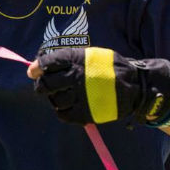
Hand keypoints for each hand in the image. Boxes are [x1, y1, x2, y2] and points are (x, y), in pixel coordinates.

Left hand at [29, 47, 169, 124]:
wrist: (135, 85)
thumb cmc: (109, 68)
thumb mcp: (90, 55)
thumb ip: (67, 59)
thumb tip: (40, 65)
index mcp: (75, 60)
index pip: (46, 63)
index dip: (37, 68)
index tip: (33, 72)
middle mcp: (75, 77)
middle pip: (45, 84)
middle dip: (42, 86)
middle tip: (46, 87)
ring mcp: (80, 96)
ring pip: (54, 100)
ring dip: (54, 99)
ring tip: (62, 96)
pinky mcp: (86, 112)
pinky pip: (63, 114)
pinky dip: (62, 111)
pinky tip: (68, 106)